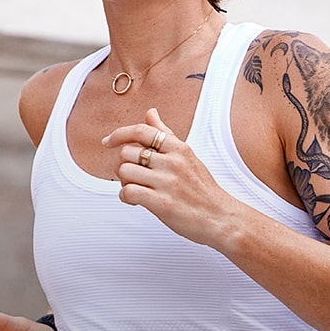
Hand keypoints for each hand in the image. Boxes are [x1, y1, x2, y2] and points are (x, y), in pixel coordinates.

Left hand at [103, 108, 239, 246]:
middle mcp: (173, 162)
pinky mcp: (162, 203)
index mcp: (179, 148)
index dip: (119, 134)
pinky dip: (126, 197)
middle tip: (134, 176)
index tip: (108, 142)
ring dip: (124, 182)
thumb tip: (151, 112)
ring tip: (136, 188)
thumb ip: (166, 134)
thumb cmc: (203, 189)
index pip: (141, 130)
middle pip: (127, 152)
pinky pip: (128, 192)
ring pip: (124, 171)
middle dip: (124, 165)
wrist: (221, 218)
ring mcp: (167, 182)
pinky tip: (136, 200)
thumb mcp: (188, 155)